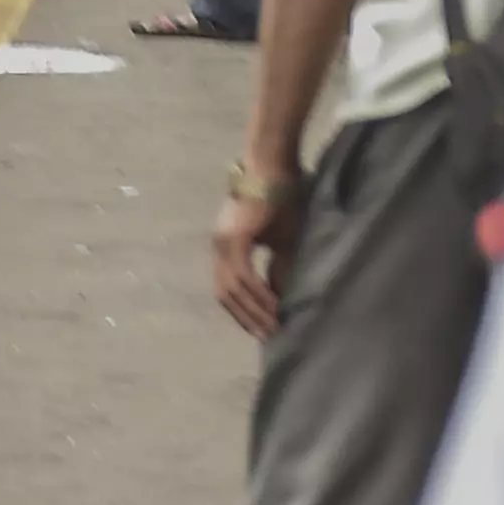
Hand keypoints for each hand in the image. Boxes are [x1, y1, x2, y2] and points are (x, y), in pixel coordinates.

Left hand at [213, 179, 303, 339]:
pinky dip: (256, 293)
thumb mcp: (282, 242)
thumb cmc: (283, 199)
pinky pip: (243, 276)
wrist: (276, 168)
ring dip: (252, 310)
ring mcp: (223, 243)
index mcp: (228, 247)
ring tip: (271, 327)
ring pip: (232, 289)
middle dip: (246, 318)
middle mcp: (220, 247)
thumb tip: (278, 296)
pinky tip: (271, 307)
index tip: (259, 329)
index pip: (229, 287)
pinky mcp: (234, 239)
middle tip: (265, 337)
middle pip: (225, 294)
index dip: (243, 310)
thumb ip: (278, 268)